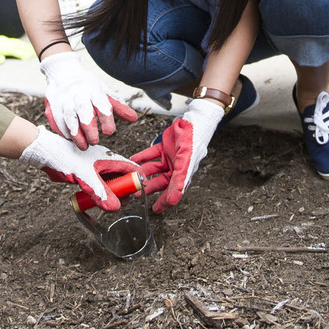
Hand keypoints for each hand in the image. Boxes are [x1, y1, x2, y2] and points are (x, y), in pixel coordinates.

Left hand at [0, 32, 34, 64]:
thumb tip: (1, 60)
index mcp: (4, 48)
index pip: (15, 51)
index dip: (21, 54)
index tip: (29, 57)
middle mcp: (9, 44)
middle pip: (21, 47)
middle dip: (30, 51)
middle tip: (38, 54)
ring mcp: (11, 42)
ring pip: (22, 45)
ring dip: (29, 48)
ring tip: (36, 52)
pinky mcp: (11, 42)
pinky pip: (20, 43)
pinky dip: (26, 45)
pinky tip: (30, 47)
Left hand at [18, 127, 139, 210]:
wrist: (45, 153)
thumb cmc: (65, 157)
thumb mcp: (85, 177)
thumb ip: (100, 193)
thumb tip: (115, 208)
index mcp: (109, 159)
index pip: (131, 168)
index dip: (137, 181)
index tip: (139, 194)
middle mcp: (104, 163)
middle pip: (122, 178)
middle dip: (125, 191)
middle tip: (123, 204)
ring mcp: (94, 169)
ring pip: (110, 183)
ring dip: (112, 194)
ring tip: (111, 206)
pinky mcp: (85, 174)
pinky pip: (97, 186)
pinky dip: (100, 194)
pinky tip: (96, 202)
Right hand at [40, 52, 138, 147]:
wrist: (63, 73)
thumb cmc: (88, 88)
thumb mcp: (104, 93)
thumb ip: (118, 107)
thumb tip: (134, 118)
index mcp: (93, 90)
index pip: (101, 103)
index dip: (106, 118)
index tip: (109, 132)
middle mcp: (78, 93)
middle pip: (83, 110)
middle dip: (89, 127)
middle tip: (95, 142)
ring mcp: (63, 99)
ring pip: (68, 117)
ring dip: (75, 133)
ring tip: (83, 146)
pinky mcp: (52, 105)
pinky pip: (57, 120)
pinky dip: (63, 131)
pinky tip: (70, 139)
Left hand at [130, 98, 224, 212]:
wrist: (194, 118)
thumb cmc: (196, 138)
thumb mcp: (186, 161)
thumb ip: (179, 181)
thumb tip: (173, 200)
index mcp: (184, 172)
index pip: (173, 191)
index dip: (164, 201)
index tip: (155, 210)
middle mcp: (177, 166)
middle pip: (162, 181)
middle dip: (149, 188)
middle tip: (137, 194)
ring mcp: (170, 157)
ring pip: (154, 169)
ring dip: (144, 173)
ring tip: (132, 178)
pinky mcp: (164, 146)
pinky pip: (151, 155)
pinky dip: (142, 157)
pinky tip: (134, 159)